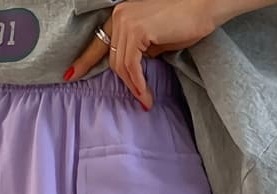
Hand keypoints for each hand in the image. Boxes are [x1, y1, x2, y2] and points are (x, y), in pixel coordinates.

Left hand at [65, 0, 221, 109]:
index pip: (99, 42)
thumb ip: (141, 50)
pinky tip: (145, 95)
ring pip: (121, 66)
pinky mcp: (136, 31)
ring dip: (134, 87)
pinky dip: (138, 84)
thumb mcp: (156, 39)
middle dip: (124, 83)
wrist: (206, 5)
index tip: (70, 75)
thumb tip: (136, 67)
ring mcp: (126, 22)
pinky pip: (131, 67)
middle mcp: (120, 15)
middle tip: (138, 99)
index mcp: (121, 15)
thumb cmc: (187, 21)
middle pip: (112, 59)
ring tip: (145, 100)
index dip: (84, 61)